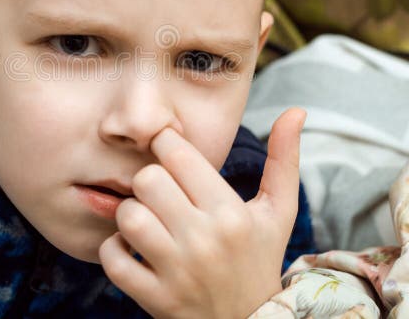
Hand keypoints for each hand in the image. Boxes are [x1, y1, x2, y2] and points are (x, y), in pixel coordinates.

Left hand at [99, 108, 306, 318]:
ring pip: (128, 216)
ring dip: (130, 215)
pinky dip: (114, 250)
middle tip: (161, 193)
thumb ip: (283, 159)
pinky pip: (112, 259)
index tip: (170, 156)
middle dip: (150, 182)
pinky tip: (133, 249)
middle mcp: (205, 240)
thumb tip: (295, 109)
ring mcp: (178, 273)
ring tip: (148, 221)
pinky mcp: (156, 299)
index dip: (166, 146)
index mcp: (231, 213)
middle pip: (147, 180)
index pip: (176, 153)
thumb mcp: (278, 211)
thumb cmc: (259, 258)